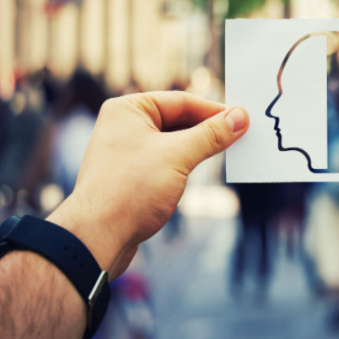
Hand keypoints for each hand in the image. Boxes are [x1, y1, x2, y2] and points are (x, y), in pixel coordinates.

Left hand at [47, 92, 248, 277]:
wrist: (96, 237)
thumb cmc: (130, 190)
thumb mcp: (178, 156)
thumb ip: (211, 135)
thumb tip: (240, 117)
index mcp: (128, 109)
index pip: (181, 101)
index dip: (214, 110)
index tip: (242, 118)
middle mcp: (124, 126)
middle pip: (177, 120)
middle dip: (208, 129)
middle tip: (241, 135)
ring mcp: (125, 151)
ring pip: (172, 142)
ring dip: (198, 147)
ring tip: (228, 152)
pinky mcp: (130, 175)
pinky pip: (165, 161)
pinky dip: (185, 163)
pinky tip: (202, 171)